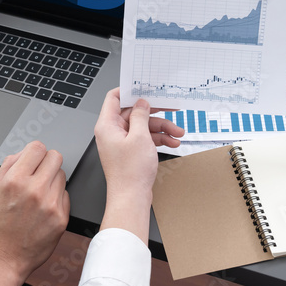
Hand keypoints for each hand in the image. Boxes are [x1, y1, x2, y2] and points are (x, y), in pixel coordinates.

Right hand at [0, 141, 69, 285]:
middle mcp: (34, 190)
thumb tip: (27, 152)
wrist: (4, 258)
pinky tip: (44, 210)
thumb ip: (10, 165)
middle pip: (55, 157)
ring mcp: (50, 204)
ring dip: (52, 181)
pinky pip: (66, 195)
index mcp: (14, 180)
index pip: (37, 147)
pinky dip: (56, 199)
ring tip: (38, 196)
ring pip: (62, 175)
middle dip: (47, 163)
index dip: (35, 152)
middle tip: (39, 175)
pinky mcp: (61, 218)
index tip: (33, 160)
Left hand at [94, 89, 183, 240]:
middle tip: (171, 110)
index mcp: (107, 125)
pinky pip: (144, 139)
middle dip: (155, 114)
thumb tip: (141, 104)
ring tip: (178, 133)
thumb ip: (141, 116)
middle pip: (134, 113)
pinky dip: (158, 139)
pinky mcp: (130, 152)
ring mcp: (121, 143)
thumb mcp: (140, 137)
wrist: (131, 198)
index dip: (129, 91)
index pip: (114, 98)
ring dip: (161, 129)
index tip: (145, 88)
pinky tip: (172, 142)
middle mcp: (112, 132)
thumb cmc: (130, 172)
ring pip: (142, 127)